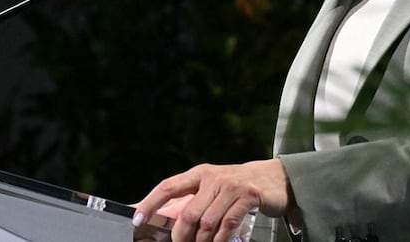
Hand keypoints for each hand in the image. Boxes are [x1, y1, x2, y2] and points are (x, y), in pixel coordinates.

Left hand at [132, 159, 291, 241]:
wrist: (272, 178)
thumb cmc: (236, 187)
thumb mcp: (211, 188)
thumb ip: (190, 201)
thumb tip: (160, 217)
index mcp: (199, 174)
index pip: (168, 187)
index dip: (150, 203)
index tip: (137, 220)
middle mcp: (213, 177)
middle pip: (188, 214)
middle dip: (182, 237)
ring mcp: (231, 186)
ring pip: (207, 223)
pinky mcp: (248, 195)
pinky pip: (228, 224)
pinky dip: (221, 239)